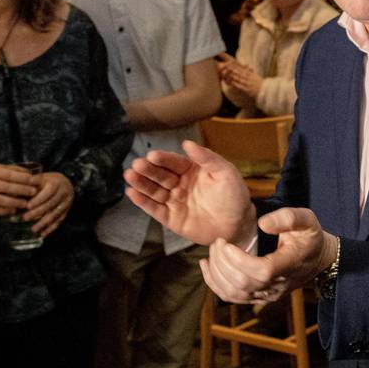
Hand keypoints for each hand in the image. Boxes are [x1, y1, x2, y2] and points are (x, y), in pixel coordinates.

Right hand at [0, 163, 36, 216]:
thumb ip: (6, 169)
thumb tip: (26, 172)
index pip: (7, 174)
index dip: (22, 178)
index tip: (33, 180)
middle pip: (5, 187)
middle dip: (21, 190)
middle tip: (33, 192)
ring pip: (0, 200)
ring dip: (15, 202)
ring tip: (25, 203)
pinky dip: (4, 211)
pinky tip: (13, 210)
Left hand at [22, 172, 74, 237]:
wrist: (65, 183)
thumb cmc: (48, 181)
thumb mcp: (41, 178)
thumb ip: (30, 183)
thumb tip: (15, 188)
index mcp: (56, 183)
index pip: (48, 192)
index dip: (38, 200)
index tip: (27, 206)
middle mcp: (63, 193)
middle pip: (51, 204)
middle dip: (38, 212)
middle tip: (25, 218)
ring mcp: (66, 203)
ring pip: (55, 214)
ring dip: (44, 222)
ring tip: (33, 229)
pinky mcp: (66, 211)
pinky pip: (59, 221)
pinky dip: (51, 228)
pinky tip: (43, 233)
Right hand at [124, 141, 254, 246]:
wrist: (238, 224)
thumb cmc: (234, 195)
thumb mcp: (225, 172)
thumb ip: (207, 158)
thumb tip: (187, 143)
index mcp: (192, 170)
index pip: (174, 162)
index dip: (163, 159)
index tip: (152, 155)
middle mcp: (180, 184)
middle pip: (160, 175)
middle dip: (148, 170)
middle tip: (137, 164)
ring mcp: (174, 201)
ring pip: (154, 191)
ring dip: (141, 183)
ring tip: (129, 175)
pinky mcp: (171, 218)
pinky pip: (154, 209)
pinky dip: (143, 202)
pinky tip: (132, 192)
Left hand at [200, 207, 337, 303]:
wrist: (318, 260)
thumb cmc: (310, 237)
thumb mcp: (307, 220)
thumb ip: (287, 218)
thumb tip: (262, 224)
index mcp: (290, 265)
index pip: (262, 271)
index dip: (239, 260)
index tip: (227, 243)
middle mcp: (277, 285)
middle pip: (243, 283)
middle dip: (223, 262)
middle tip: (218, 242)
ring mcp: (266, 295)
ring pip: (234, 293)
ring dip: (216, 272)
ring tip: (214, 251)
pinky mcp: (257, 297)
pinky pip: (231, 297)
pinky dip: (214, 283)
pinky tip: (207, 266)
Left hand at [219, 59, 262, 96]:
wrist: (267, 91)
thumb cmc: (261, 84)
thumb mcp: (256, 76)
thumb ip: (250, 72)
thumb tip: (247, 66)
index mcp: (251, 74)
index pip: (242, 69)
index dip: (236, 65)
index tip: (230, 62)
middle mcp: (249, 78)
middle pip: (239, 72)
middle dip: (232, 69)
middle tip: (226, 65)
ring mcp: (248, 83)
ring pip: (239, 78)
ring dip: (232, 75)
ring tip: (227, 72)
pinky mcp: (247, 90)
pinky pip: (240, 86)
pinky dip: (235, 84)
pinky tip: (230, 82)